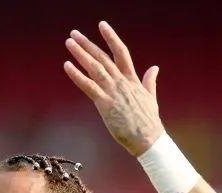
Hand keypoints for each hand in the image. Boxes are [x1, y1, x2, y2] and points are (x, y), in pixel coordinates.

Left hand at [64, 21, 162, 156]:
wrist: (148, 138)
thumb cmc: (148, 121)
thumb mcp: (151, 97)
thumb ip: (150, 81)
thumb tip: (154, 68)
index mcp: (132, 79)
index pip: (121, 52)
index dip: (111, 37)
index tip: (102, 25)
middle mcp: (121, 82)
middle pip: (103, 57)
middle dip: (88, 44)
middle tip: (74, 33)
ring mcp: (113, 92)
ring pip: (94, 67)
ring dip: (80, 54)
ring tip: (69, 42)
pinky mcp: (105, 104)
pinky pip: (88, 86)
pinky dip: (77, 75)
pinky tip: (67, 65)